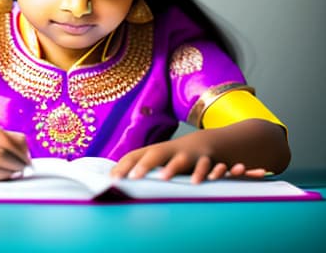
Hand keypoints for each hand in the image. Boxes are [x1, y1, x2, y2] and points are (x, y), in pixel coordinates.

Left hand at [110, 130, 266, 183]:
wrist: (212, 142)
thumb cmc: (179, 157)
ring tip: (163, 177)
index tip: (112, 178)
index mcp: (156, 151)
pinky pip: (205, 166)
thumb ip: (142, 171)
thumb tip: (115, 181)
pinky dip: (201, 173)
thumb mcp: (161, 161)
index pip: (136, 156)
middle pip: (154, 155)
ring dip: (172, 168)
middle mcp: (171, 151)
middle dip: (144, 165)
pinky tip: (195, 183)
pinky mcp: (206, 160)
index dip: (124, 166)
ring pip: (180, 160)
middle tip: (133, 177)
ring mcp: (189, 154)